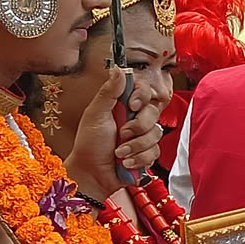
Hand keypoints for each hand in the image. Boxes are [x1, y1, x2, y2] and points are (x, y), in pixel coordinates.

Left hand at [68, 68, 162, 198]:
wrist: (91, 175)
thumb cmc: (89, 145)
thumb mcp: (95, 115)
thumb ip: (109, 92)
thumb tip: (119, 69)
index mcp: (123, 106)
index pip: (143, 91)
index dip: (142, 96)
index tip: (133, 105)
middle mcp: (135, 119)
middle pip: (153, 112)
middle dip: (138, 126)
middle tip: (122, 134)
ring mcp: (142, 137)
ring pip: (155, 134)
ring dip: (135, 146)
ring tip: (119, 153)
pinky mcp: (147, 154)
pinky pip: (154, 152)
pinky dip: (138, 159)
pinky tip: (125, 162)